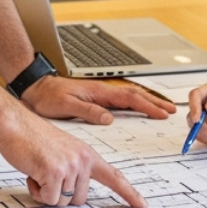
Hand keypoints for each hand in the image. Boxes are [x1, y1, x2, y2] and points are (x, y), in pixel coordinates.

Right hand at [0, 108, 145, 207]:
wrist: (15, 125)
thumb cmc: (33, 138)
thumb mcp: (63, 151)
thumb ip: (74, 169)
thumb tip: (75, 195)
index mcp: (87, 154)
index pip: (114, 176)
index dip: (128, 193)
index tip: (141, 204)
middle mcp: (83, 160)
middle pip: (80, 200)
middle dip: (61, 194)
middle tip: (47, 174)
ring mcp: (70, 166)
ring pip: (63, 202)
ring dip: (47, 192)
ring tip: (39, 170)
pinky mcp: (55, 172)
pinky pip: (48, 199)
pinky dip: (37, 191)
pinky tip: (32, 173)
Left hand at [22, 75, 175, 123]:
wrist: (35, 89)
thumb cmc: (47, 97)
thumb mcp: (66, 106)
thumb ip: (88, 111)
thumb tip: (109, 118)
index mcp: (99, 92)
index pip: (130, 98)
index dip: (148, 106)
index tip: (162, 113)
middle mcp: (102, 92)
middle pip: (135, 95)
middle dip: (155, 102)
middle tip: (171, 110)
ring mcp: (100, 95)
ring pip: (130, 97)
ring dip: (147, 102)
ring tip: (161, 109)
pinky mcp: (95, 99)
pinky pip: (121, 101)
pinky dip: (134, 104)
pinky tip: (138, 110)